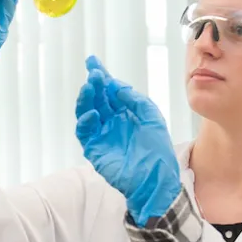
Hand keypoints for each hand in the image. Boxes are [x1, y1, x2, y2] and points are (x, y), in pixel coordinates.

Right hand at [74, 56, 182, 224]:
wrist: (155, 179)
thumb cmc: (157, 151)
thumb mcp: (152, 118)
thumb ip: (137, 101)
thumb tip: (119, 87)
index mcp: (125, 113)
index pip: (110, 91)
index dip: (102, 76)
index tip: (92, 62)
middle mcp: (111, 121)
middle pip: (97, 97)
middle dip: (94, 83)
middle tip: (93, 73)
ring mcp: (102, 134)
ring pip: (87, 110)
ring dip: (87, 98)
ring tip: (90, 86)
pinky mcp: (95, 148)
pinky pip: (84, 131)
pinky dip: (85, 120)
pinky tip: (92, 113)